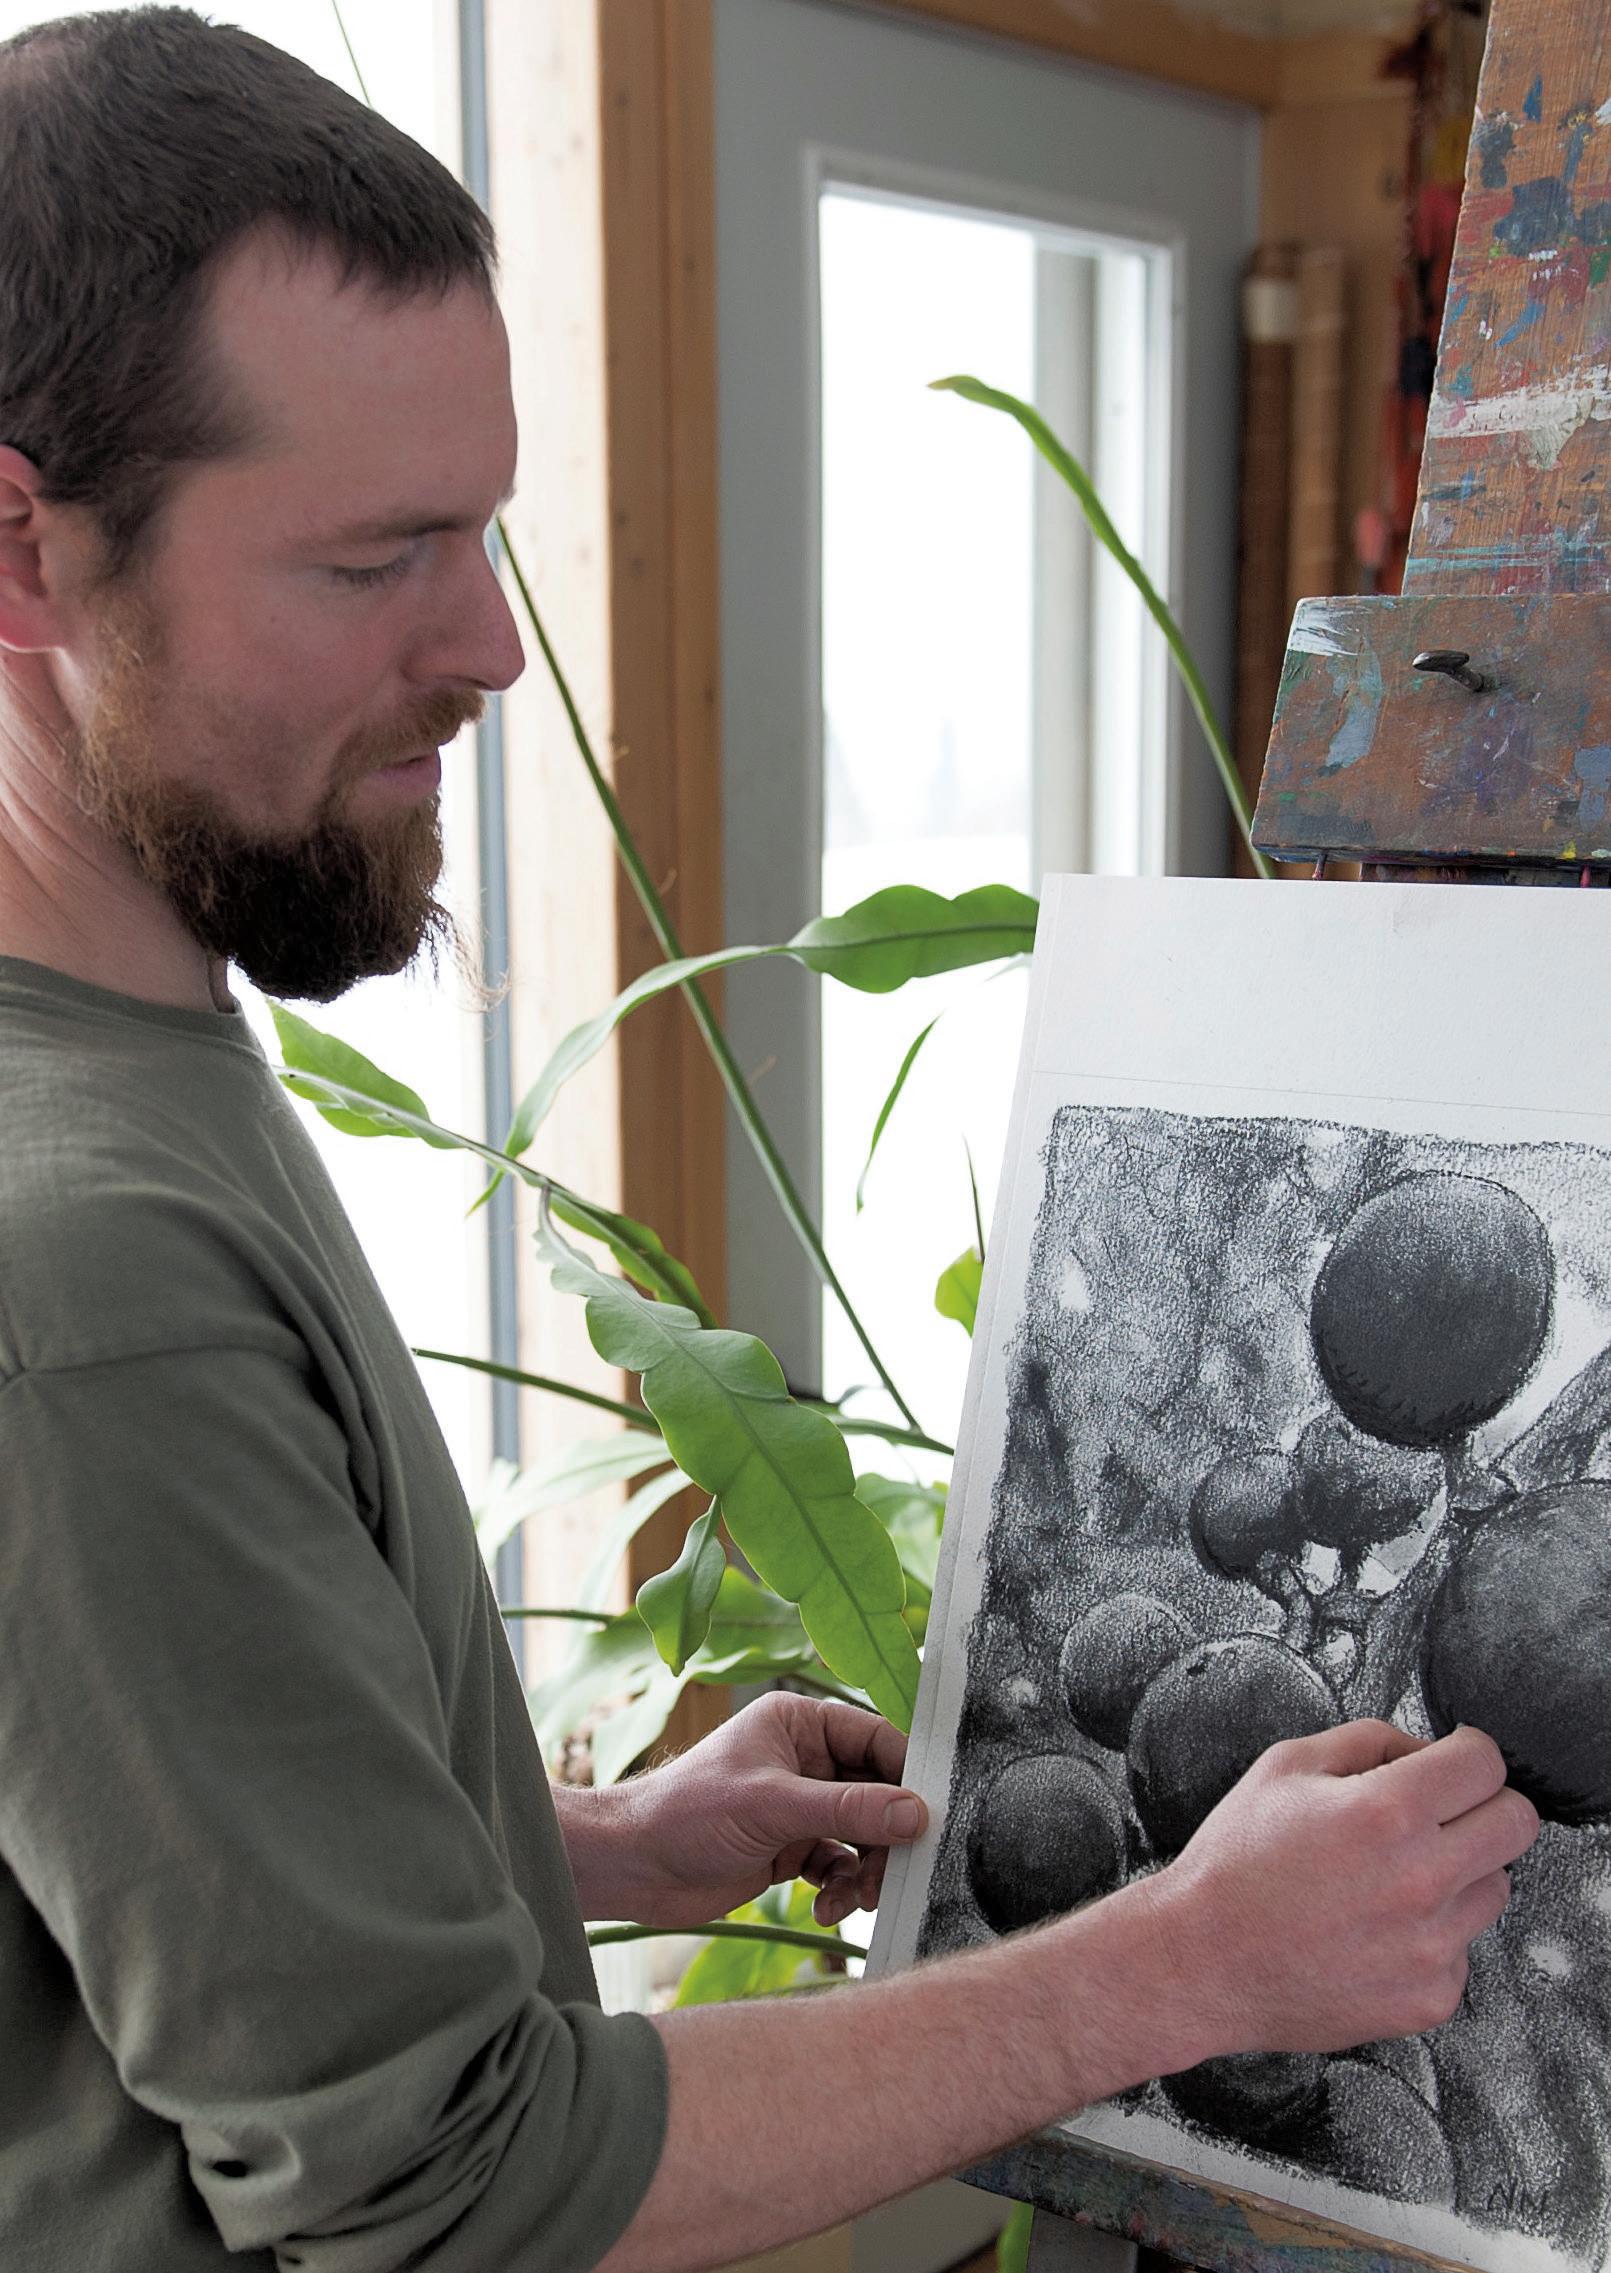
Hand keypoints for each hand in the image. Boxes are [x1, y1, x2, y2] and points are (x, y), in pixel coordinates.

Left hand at [615, 1692, 927, 1929]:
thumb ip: (848, 1809)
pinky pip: (839, 1865)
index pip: (876, 1739)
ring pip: (863, 1834)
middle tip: (893, 1874)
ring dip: (866, 1870)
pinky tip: (824, 1909)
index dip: (908, 1776)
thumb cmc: (687, 1814)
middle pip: (877, 1792)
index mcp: (800, 1724)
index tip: (932, 1816)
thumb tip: (917, 1813)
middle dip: (888, 1836)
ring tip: (855, 1898)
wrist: (634, 1868)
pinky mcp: (791, 1848)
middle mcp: (805, 1760)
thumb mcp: (773, 1806)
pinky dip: (841, 1889)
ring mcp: (799, 1806)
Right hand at [1149, 1720, 1539, 2064]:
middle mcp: (1423, 1879)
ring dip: (1460, 1873)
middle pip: (1519, 1823)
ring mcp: (1433, 1945)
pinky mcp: (1432, 1997)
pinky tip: (1376, 1930)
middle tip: (1443, 1811)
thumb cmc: (1237, 1862)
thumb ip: (1370, 1740)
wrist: (1203, 1961)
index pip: (1487, 1762)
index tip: (1454, 1761)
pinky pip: (1464, 1949)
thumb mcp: (1286, 1765)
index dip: (1468, 1751)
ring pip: (1497, 1887)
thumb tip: (1428, 1751)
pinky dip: (1432, 1935)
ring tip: (1393, 1878)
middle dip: (1486, 1805)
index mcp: (1388, 1810)